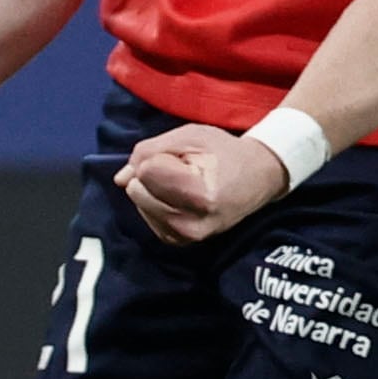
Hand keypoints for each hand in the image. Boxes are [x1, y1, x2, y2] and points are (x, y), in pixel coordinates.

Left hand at [115, 121, 287, 244]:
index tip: (185, 158)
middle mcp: (193, 224)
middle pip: (137, 190)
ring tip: (183, 183)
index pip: (146, 172)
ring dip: (152, 190)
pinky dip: (154, 203)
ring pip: (139, 204)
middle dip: (151, 175)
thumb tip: (120, 179)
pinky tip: (176, 196)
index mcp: (200, 196)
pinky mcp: (181, 241)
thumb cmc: (223, 152)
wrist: (257, 178)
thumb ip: (148, 152)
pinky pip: (147, 217)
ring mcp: (187, 237)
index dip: (159, 157)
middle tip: (184, 170)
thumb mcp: (187, 137)